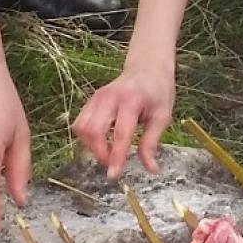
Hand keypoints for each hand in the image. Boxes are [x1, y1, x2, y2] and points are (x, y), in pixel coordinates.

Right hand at [72, 62, 174, 178]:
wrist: (147, 67)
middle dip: (99, 153)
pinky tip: (102, 141)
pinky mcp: (90, 100)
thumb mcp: (162, 116)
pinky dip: (87, 138)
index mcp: (131, 101)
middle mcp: (110, 97)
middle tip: (112, 163)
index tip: (113, 175)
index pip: (120, 133)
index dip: (116, 156)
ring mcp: (97, 97)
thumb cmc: (158, 92)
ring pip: (82, 127)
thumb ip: (152, 142)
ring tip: (107, 152)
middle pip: (93, 130)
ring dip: (91, 146)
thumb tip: (151, 169)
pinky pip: (80, 123)